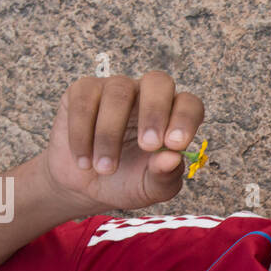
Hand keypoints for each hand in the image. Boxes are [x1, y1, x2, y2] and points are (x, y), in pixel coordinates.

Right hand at [41, 71, 204, 213]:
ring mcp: (115, 88)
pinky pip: (84, 102)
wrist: (86, 187)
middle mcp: (147, 95)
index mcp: (172, 115)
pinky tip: (83, 162)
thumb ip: (164, 175)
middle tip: (147, 146)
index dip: (185, 119)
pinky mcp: (82, 92)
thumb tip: (173, 158)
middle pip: (158, 82)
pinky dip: (82, 134)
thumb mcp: (150, 188)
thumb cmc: (127, 182)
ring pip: (117, 93)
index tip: (175, 144)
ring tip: (105, 169)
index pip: (189, 104)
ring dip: (110, 135)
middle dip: (154, 112)